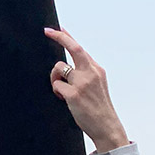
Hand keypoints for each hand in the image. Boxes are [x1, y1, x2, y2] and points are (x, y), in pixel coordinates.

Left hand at [45, 28, 128, 152]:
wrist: (107, 126)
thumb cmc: (98, 107)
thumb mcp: (96, 85)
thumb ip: (85, 73)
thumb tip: (67, 64)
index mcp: (97, 70)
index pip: (80, 49)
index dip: (67, 37)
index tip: (57, 29)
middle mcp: (91, 73)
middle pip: (73, 48)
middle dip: (59, 37)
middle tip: (47, 31)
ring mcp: (83, 83)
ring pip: (59, 68)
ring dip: (55, 77)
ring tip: (62, 90)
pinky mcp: (74, 94)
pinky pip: (56, 85)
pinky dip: (56, 91)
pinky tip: (64, 99)